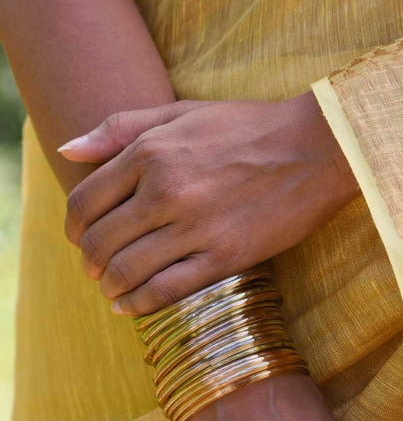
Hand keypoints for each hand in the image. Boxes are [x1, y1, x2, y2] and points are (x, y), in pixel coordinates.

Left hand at [59, 93, 359, 315]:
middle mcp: (166, 190)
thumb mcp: (182, 113)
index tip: (80, 237)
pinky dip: (139, 304)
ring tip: (112, 289)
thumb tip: (66, 150)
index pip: (85, 201)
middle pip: (100, 241)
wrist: (318, 148)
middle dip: (89, 261)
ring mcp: (196, 226)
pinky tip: (130, 306)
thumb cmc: (250, 127)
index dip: (74, 226)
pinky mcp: (226, 257)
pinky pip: (166, 290)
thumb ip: (121, 128)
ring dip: (110, 286)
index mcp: (151, 152)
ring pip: (127, 270)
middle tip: (95, 269)